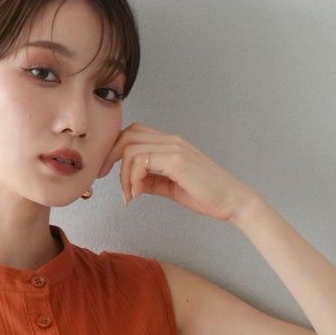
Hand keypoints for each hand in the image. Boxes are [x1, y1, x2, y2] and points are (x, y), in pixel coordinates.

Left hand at [99, 122, 256, 223]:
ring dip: (122, 174)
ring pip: (130, 148)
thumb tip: (133, 183)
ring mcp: (174, 148)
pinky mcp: (176, 160)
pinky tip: (137, 195)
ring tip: (129, 195)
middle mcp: (171, 140)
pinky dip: (132, 179)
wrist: (233, 201)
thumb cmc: (207, 196)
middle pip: (127, 134)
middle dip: (109, 156)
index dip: (115, 150)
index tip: (108, 172)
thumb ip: (152, 181)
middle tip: (103, 178)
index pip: (133, 133)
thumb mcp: (172, 187)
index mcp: (170, 144)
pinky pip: (140, 161)